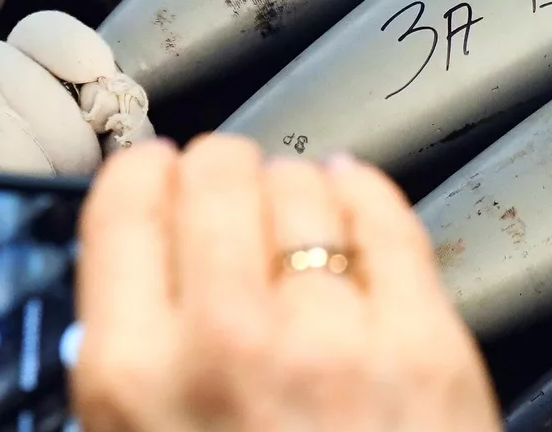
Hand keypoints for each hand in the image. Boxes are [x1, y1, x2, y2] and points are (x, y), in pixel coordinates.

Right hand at [73, 134, 500, 431]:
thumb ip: (126, 368)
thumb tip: (134, 269)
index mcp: (132, 380)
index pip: (124, 203)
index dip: (143, 177)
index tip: (156, 178)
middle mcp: (226, 342)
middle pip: (216, 174)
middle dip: (219, 173)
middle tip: (227, 192)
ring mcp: (335, 339)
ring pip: (302, 186)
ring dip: (292, 191)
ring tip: (293, 221)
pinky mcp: (427, 345)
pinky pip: (385, 215)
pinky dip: (363, 193)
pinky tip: (351, 201)